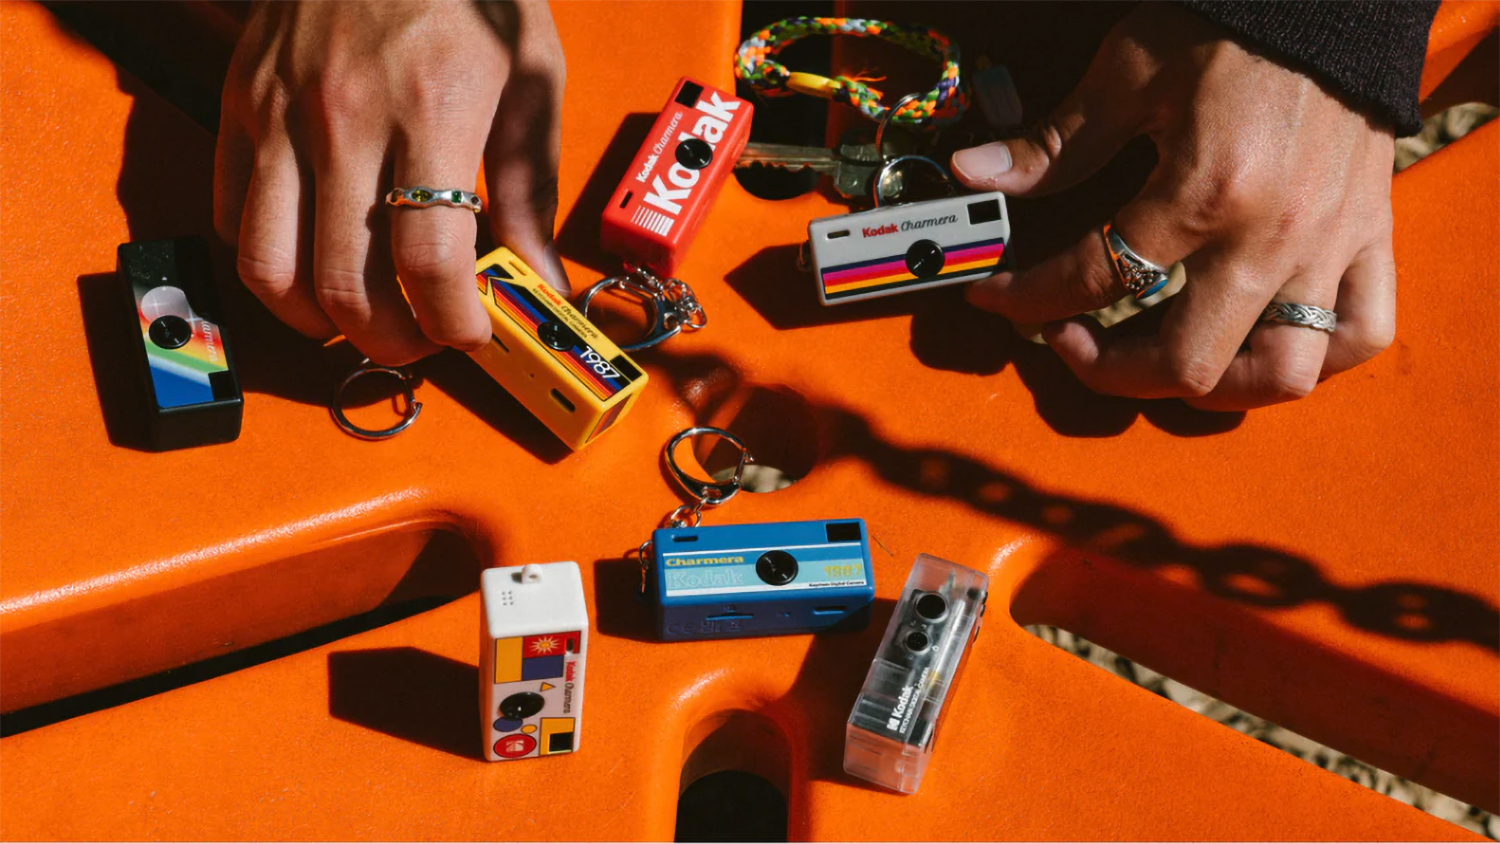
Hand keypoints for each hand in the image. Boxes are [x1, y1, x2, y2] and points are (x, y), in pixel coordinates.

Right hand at [214, 0, 567, 365]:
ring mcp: (281, 112)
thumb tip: (543, 284)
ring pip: (270, 268)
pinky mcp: (239, 103)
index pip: (431, 260)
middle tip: (419, 342)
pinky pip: (233, 216)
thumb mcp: (532, 80)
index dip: (453, 322)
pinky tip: (314, 261)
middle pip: (347, 282)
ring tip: (360, 320)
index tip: (471, 334)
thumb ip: (532, 192)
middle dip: (391, 342)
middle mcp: (348, 118)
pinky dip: (270, 263)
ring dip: (317, 321)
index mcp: (433, 111)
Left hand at [951, 3, 1395, 410]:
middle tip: (1070, 339)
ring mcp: (1327, 247)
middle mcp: (1269, 236)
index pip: (1096, 279)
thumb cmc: (1227, 26)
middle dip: (1108, 371)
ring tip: (1163, 357)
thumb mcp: (1128, 72)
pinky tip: (1260, 345)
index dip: (1026, 298)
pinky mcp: (1371, 239)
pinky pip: (1361, 334)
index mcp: (1204, 191)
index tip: (994, 297)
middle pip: (1184, 364)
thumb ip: (1054, 144)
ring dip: (1214, 387)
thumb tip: (976, 174)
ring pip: (1279, 374)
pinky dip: (1316, 358)